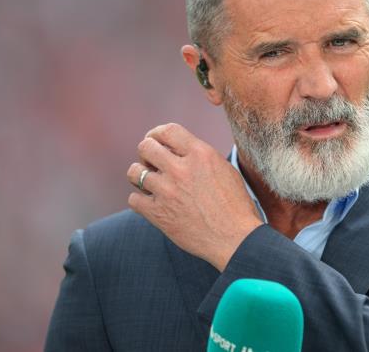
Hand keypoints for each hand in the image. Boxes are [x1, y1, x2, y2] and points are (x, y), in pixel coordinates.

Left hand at [126, 123, 262, 270]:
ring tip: (151, 183)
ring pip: (134, 172)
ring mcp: (167, 192)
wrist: (235, 238)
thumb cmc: (235, 204)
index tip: (156, 141)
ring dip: (140, 176)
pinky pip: (133, 199)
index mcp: (201, 154)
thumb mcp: (224, 170)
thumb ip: (200, 156)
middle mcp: (181, 169)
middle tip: (153, 163)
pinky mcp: (158, 214)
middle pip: (145, 147)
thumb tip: (178, 149)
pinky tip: (152, 203)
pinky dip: (140, 200)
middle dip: (146, 153)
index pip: (167, 130)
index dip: (157, 133)